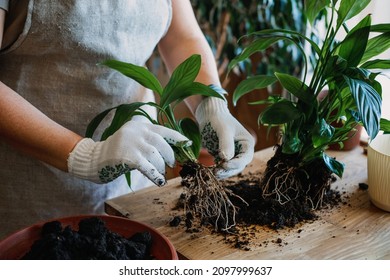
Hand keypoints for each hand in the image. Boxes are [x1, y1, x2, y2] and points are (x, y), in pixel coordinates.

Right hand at [67, 121, 189, 185]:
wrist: (94, 160)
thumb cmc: (117, 154)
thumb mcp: (133, 141)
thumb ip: (148, 142)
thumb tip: (171, 153)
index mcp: (139, 125)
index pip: (163, 129)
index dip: (177, 137)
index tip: (187, 144)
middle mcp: (136, 131)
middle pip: (161, 141)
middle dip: (170, 154)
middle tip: (171, 164)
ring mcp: (130, 142)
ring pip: (155, 154)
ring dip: (161, 166)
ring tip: (161, 173)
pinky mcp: (126, 156)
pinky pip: (147, 166)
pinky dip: (155, 174)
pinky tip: (159, 181)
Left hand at [195, 96, 254, 178]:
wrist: (209, 116)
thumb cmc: (218, 120)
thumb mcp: (223, 130)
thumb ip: (226, 144)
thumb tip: (226, 159)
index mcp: (246, 143)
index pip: (245, 157)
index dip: (236, 163)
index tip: (224, 164)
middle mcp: (242, 151)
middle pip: (239, 166)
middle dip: (228, 170)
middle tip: (217, 172)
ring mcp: (232, 155)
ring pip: (231, 169)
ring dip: (223, 172)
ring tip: (213, 173)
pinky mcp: (223, 157)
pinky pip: (222, 167)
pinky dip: (218, 170)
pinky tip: (211, 172)